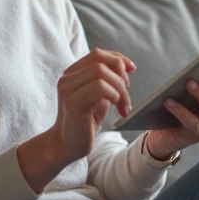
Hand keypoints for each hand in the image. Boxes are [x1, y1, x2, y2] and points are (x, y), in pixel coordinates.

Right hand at [49, 48, 134, 163]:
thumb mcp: (99, 97)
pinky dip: (114, 95)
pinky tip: (118, 107)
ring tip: (125, 105)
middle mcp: (67, 78)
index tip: (132, 69)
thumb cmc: (84, 123)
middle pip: (100, 60)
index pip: (98, 54)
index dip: (118, 58)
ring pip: (100, 72)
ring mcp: (68, 89)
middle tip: (128, 91)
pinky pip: (99, 88)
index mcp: (73, 73)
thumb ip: (107, 81)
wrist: (67, 145)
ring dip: (120, 87)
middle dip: (120, 73)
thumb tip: (125, 68)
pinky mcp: (73, 102)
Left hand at [145, 72, 198, 159]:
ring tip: (187, 83)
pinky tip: (168, 101)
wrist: (164, 135)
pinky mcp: (194, 137)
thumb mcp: (188, 96)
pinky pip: (190, 122)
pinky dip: (179, 110)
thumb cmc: (180, 108)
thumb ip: (194, 85)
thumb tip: (194, 69)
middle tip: (194, 79)